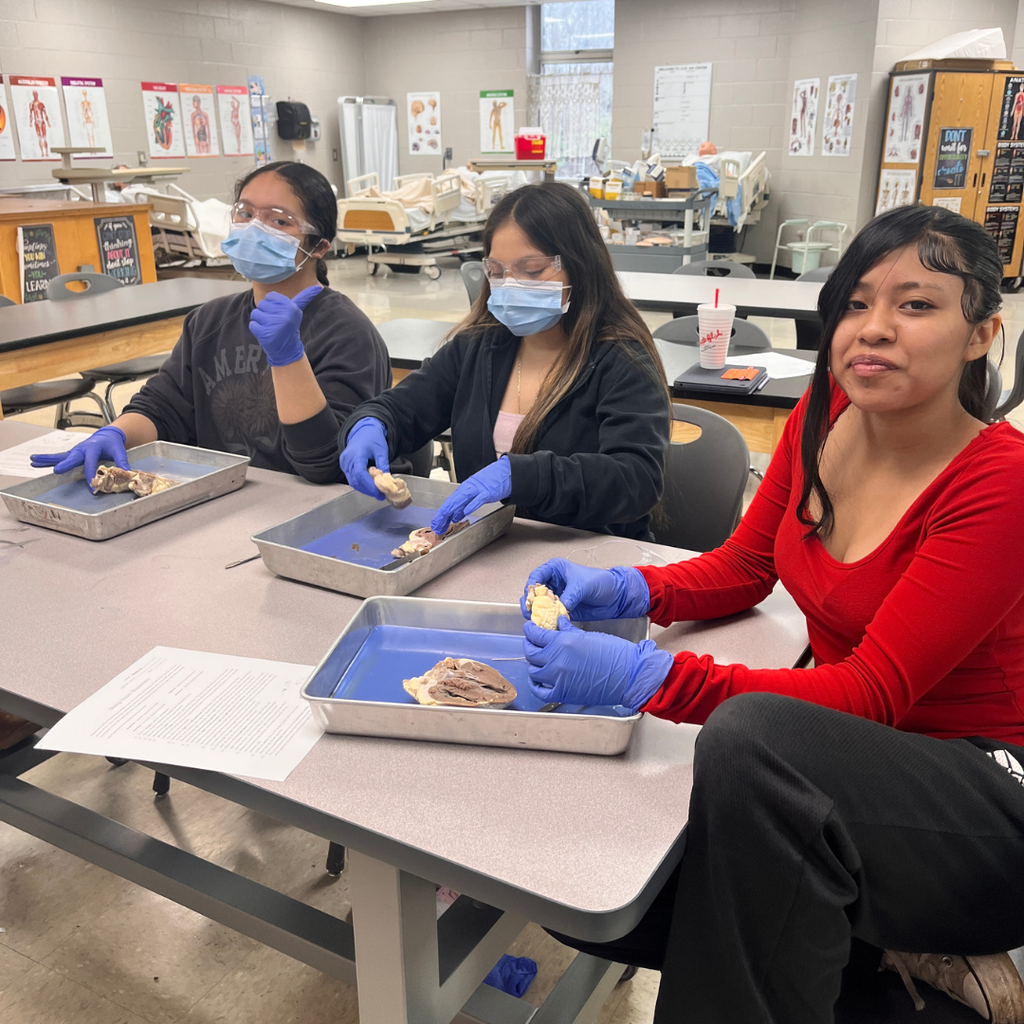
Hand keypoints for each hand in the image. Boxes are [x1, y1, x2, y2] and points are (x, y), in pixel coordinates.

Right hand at [29, 425, 128, 488]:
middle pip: (72, 457)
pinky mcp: (71, 454)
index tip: (91, 484)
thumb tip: (126, 473)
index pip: (91, 462)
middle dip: (65, 464)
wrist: (107, 435)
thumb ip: (122, 461)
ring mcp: (74, 451)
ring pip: (60, 456)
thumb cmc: (112, 443)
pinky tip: (35, 462)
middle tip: (57, 470)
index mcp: (93, 447)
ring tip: (33, 461)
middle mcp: (81, 449)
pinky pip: (58, 458)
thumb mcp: (120, 451)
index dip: (91, 473)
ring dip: (47, 459)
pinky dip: (46, 460)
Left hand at [248, 285, 321, 366]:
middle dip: (265, 313)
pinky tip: (265, 334)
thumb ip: (304, 298)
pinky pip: (252, 324)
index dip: (271, 305)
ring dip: (260, 321)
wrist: (287, 350)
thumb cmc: (289, 327)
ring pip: (255, 314)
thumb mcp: (296, 311)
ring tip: (269, 328)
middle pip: (262, 304)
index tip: (279, 313)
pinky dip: (256, 329)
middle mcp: (284, 315)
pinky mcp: (265, 334)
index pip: (270, 296)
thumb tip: (317, 287)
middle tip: (274, 323)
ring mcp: (274, 325)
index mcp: (291, 307)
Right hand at [339, 418, 389, 497]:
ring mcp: (344, 463)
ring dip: (364, 489)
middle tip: (381, 495)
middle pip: (355, 480)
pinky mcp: (344, 465)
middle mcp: (347, 460)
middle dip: (368, 490)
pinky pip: (351, 478)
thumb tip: (387, 481)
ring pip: (352, 481)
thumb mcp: (382, 450)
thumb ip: (383, 465)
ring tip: (376, 491)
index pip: (360, 474)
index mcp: (356, 454)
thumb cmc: (373, 438)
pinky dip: (360, 484)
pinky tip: (370, 485)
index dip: (369, 486)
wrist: (363, 430)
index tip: (379, 493)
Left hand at [431, 457, 511, 534]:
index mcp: (464, 489)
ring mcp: (478, 490)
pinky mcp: (488, 492)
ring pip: (461, 499)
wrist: (506, 472)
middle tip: (436, 525)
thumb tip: (455, 516)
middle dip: (443, 514)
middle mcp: (468, 488)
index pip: (449, 502)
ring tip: (444, 518)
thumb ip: (464, 504)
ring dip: (452, 509)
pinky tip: (465, 512)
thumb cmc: (491, 482)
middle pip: (452, 501)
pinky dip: (471, 505)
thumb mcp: (475, 494)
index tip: (436, 524)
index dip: (441, 514)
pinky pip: (478, 499)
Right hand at [521, 558, 650, 620]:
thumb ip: (569, 597)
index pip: (536, 576)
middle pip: (532, 593)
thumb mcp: (583, 586)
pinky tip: (545, 626)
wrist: (615, 596)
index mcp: (555, 570)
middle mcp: (552, 583)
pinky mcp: (561, 611)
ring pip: (538, 606)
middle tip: (531, 612)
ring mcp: (555, 598)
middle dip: (529, 603)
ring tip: (537, 621)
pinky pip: (548, 617)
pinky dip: (545, 622)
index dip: (531, 587)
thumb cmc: (600, 582)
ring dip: (535, 614)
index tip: (531, 597)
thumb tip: (557, 610)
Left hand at [523, 617, 672, 711]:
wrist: (629, 675)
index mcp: (563, 642)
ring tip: (538, 658)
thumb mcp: (588, 635)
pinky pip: (540, 690)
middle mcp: (556, 660)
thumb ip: (568, 630)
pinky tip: (538, 679)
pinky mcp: (563, 693)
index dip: (530, 630)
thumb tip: (559, 623)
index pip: (535, 635)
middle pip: (530, 652)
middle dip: (529, 644)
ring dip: (533, 663)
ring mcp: (558, 678)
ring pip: (533, 670)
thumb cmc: (615, 653)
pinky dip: (535, 684)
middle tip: (532, 641)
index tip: (530, 628)